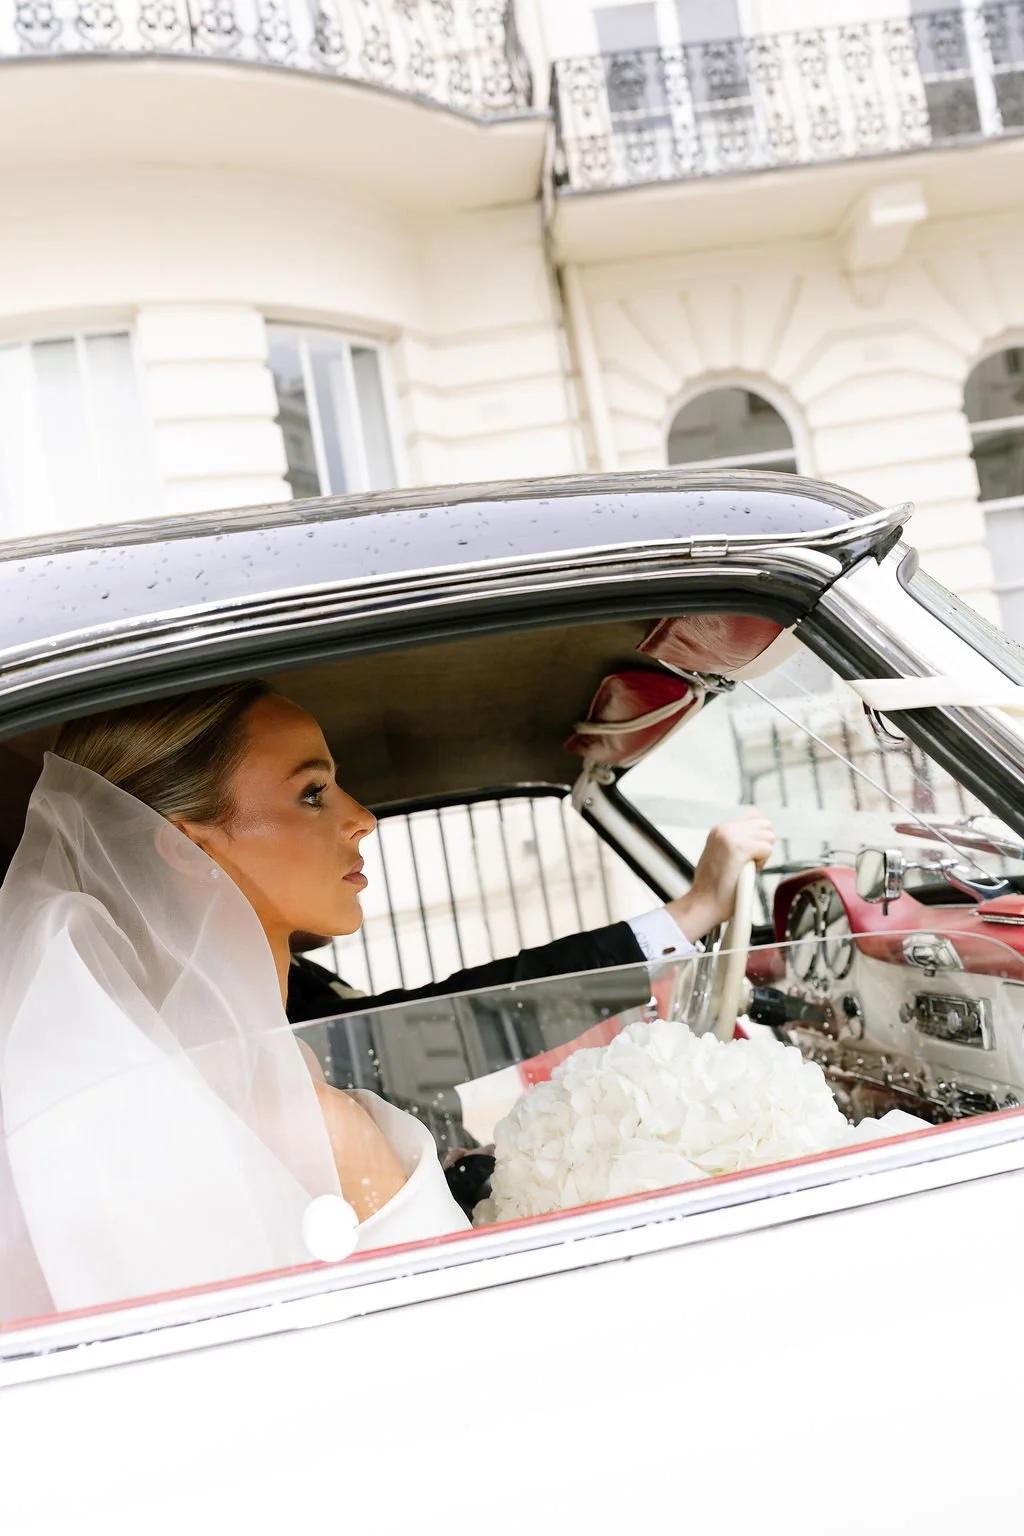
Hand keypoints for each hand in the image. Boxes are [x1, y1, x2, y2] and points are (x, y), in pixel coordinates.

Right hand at [665, 812, 773, 942]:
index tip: (748, 853)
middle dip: (762, 844)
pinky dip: (763, 863)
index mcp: (719, 829)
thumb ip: (733, 843)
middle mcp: (725, 829)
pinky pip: (767, 848)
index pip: (754, 817)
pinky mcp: (741, 848)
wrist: (703, 903)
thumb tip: (754, 838)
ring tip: (746, 869)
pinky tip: (748, 872)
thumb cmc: (712, 887)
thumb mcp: (717, 855)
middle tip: (748, 863)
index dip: (757, 836)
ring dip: (763, 854)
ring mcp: (732, 837)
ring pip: (768, 836)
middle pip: (764, 825)